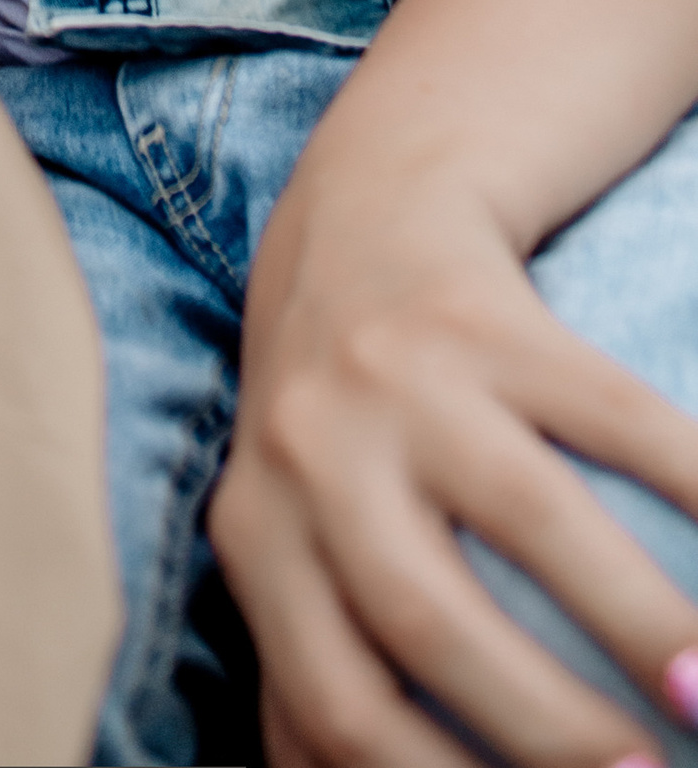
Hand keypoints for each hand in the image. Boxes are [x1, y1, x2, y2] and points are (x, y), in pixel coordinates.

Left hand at [215, 142, 697, 767]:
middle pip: (428, 620)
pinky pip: (612, 413)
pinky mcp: (488, 307)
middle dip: (550, 733)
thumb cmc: (341, 418)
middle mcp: (311, 446)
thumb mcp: (291, 527)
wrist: (367, 199)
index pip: (334, 702)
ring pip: (527, 516)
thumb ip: (317, 663)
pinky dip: (689, 484)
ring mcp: (399, 369)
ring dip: (634, 621)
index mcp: (259, 531)